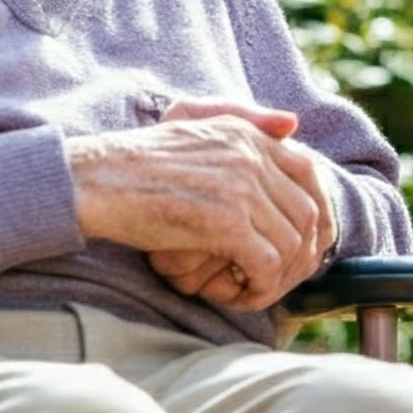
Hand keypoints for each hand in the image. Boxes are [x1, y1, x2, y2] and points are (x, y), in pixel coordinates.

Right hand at [66, 98, 337, 311]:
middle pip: (308, 212)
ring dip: (281, 275)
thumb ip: (243, 118)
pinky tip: (240, 294)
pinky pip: (268, 263)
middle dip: (304, 252)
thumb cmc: (137, 160)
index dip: (317, 212)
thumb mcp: (191, 121)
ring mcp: (241, 188)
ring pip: (293, 242)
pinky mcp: (225, 222)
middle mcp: (251, 156)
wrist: (95, 179)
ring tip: (256, 288)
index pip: (310, 173)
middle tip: (282, 276)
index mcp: (246, 134)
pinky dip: (261, 286)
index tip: (306, 242)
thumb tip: (292, 124)